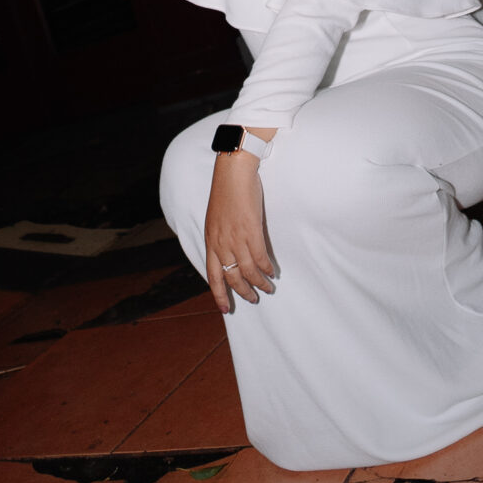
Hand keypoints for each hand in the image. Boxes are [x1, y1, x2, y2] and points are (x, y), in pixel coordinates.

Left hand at [205, 154, 277, 309]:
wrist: (233, 173)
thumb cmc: (225, 192)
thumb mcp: (215, 219)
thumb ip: (220, 238)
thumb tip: (229, 254)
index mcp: (210, 241)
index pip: (213, 276)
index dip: (219, 294)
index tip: (225, 309)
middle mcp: (221, 244)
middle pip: (231, 278)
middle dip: (243, 293)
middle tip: (253, 300)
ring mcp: (236, 239)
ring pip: (248, 272)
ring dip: (259, 284)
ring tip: (267, 289)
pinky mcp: (251, 231)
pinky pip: (260, 258)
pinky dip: (267, 268)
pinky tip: (272, 271)